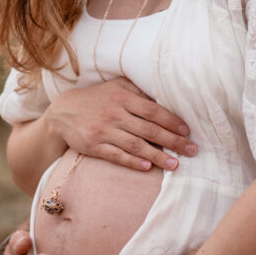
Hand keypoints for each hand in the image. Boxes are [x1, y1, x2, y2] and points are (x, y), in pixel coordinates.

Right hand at [46, 77, 196, 171]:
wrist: (63, 112)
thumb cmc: (98, 98)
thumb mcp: (117, 87)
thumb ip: (139, 92)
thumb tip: (166, 101)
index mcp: (123, 98)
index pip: (153, 110)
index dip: (171, 121)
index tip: (187, 131)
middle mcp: (114, 114)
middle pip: (149, 129)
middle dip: (173, 141)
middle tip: (192, 150)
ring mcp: (103, 131)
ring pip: (135, 145)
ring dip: (157, 156)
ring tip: (176, 164)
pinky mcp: (93, 146)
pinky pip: (116, 155)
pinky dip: (132, 161)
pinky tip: (147, 167)